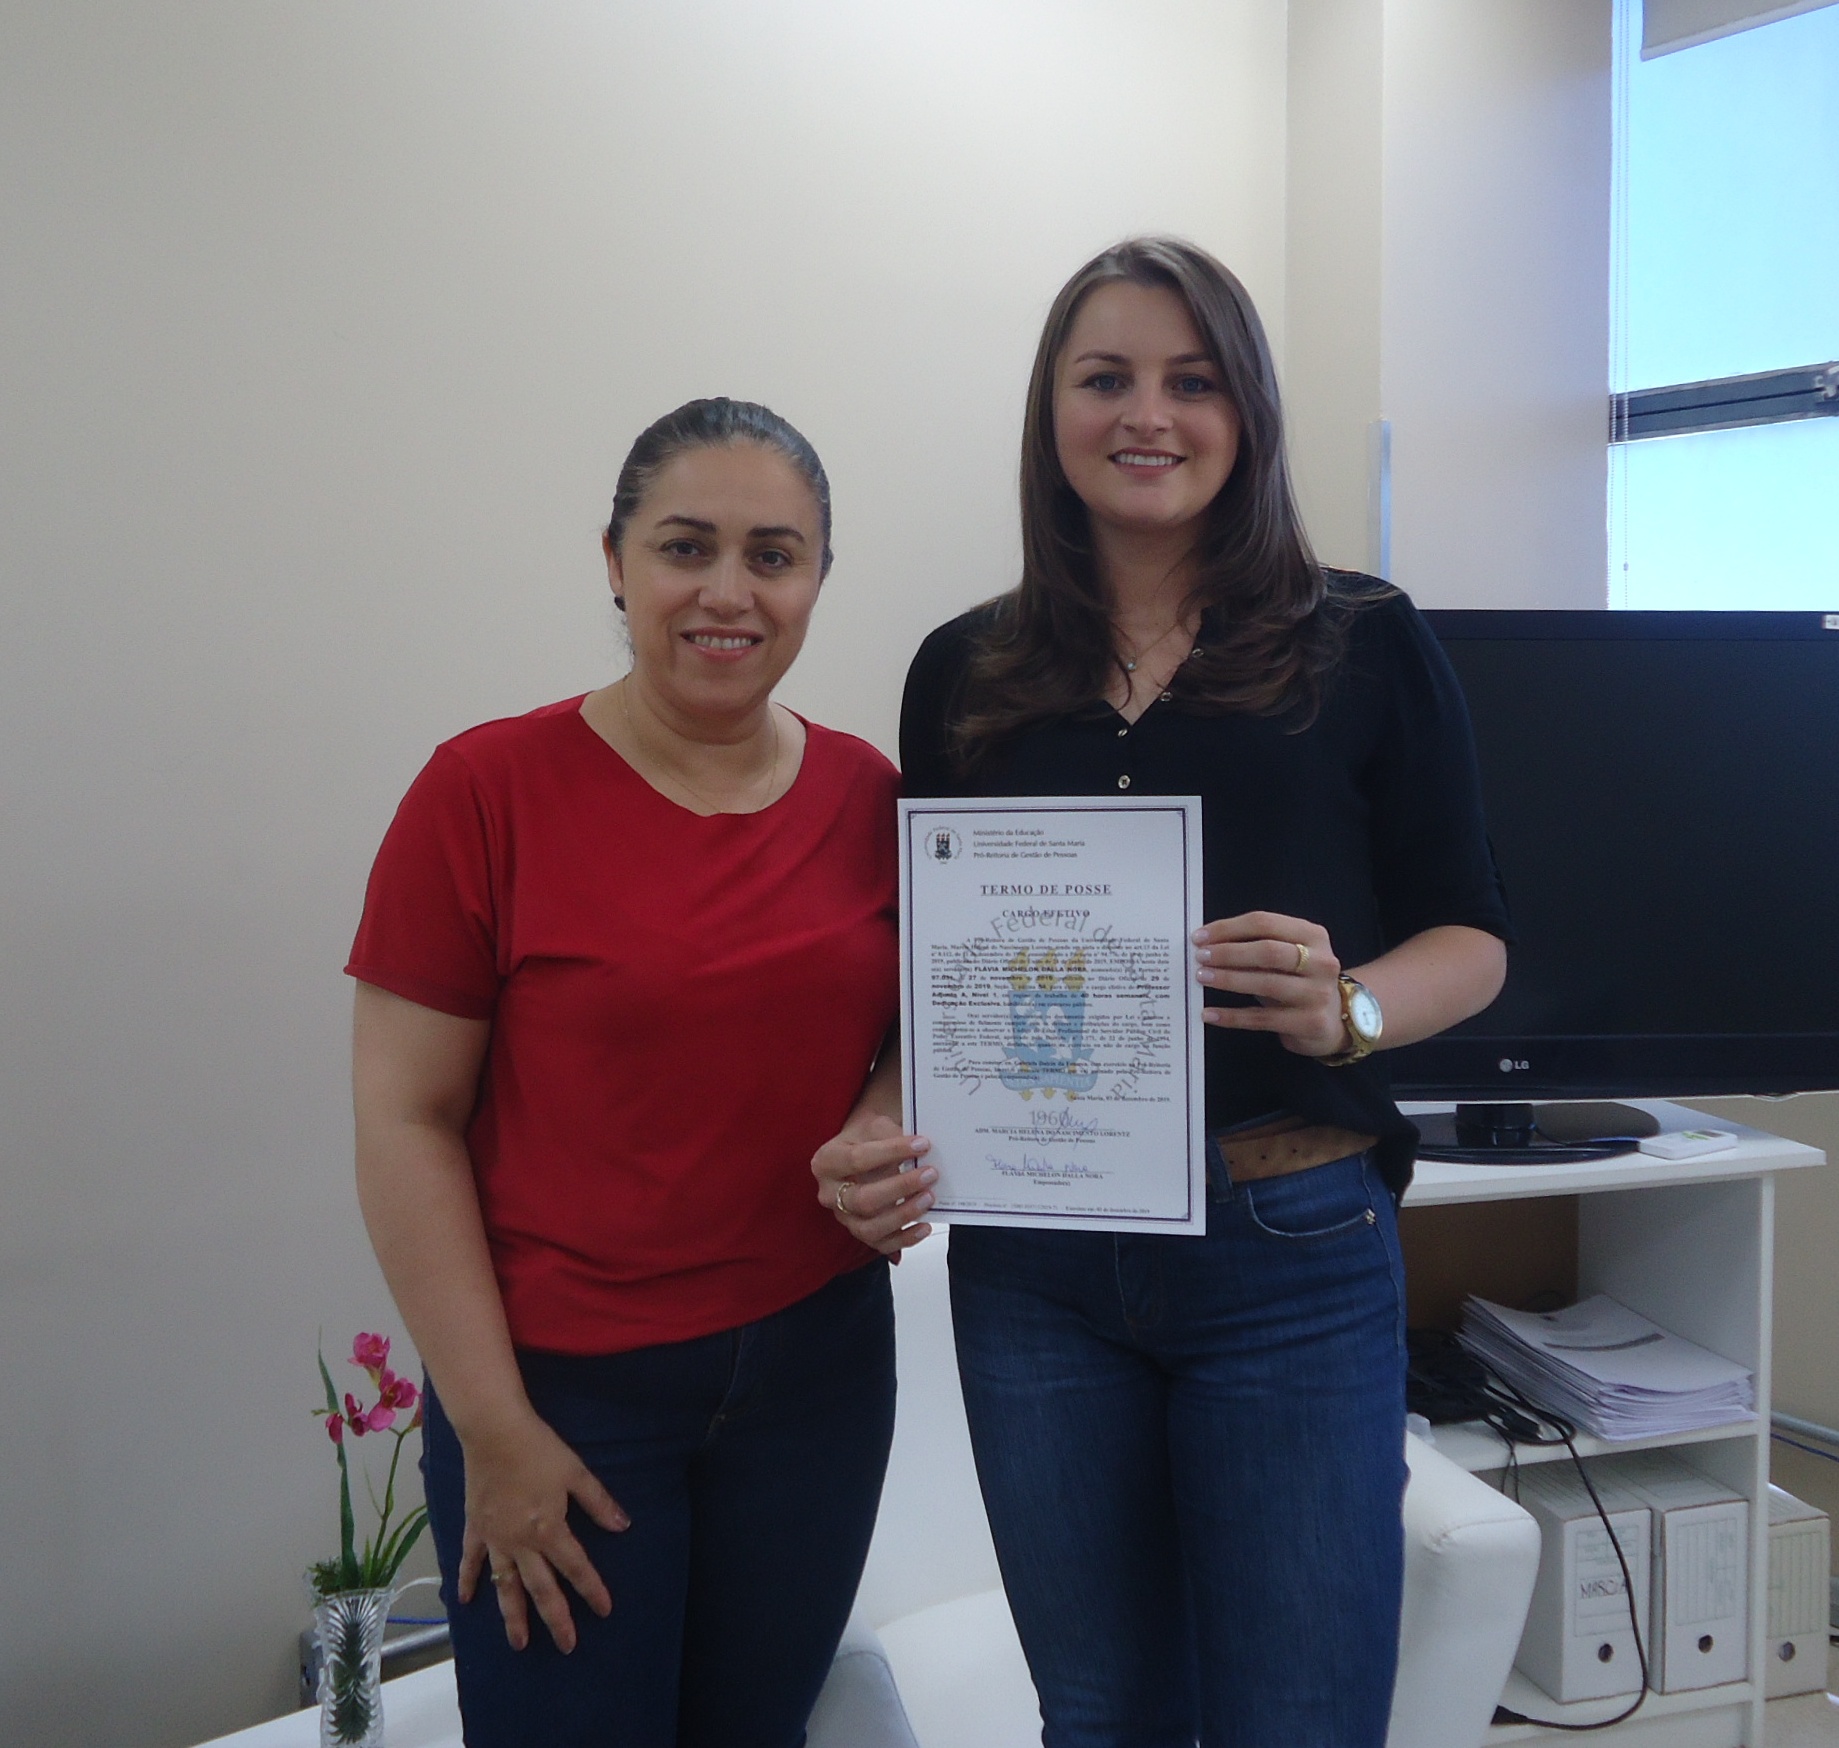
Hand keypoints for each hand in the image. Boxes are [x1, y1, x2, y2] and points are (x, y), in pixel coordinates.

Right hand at [455, 1410, 628, 1651]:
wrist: (494, 1432)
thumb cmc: (539, 1449)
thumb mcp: (576, 1473)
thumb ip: (599, 1503)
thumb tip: (623, 1526)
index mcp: (549, 1529)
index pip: (576, 1567)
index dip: (592, 1589)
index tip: (604, 1610)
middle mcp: (521, 1543)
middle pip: (541, 1588)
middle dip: (555, 1618)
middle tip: (566, 1645)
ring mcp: (495, 1538)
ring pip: (505, 1585)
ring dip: (513, 1616)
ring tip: (519, 1643)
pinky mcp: (475, 1527)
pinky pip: (471, 1560)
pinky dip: (469, 1580)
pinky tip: (465, 1601)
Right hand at [812, 1113, 935, 1255]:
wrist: (860, 1149)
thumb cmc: (866, 1137)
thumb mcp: (873, 1126)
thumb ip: (891, 1134)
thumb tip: (920, 1149)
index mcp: (827, 1162)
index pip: (858, 1159)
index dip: (892, 1152)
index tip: (922, 1144)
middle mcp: (829, 1194)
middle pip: (863, 1199)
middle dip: (900, 1188)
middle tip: (930, 1174)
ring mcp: (844, 1217)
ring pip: (870, 1228)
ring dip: (903, 1215)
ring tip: (929, 1198)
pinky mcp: (860, 1233)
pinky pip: (881, 1245)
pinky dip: (905, 1239)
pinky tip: (924, 1227)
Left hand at [1192, 911, 1347, 1057]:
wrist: (1335, 1021)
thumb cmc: (1300, 982)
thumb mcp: (1287, 957)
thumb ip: (1256, 946)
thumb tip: (1208, 943)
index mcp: (1313, 935)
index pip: (1265, 923)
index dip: (1229, 928)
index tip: (1200, 936)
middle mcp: (1321, 962)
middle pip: (1268, 951)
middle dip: (1229, 952)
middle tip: (1200, 956)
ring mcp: (1318, 994)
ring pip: (1266, 983)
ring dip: (1228, 979)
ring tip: (1201, 978)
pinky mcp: (1310, 1023)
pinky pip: (1262, 1019)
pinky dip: (1232, 1016)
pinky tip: (1209, 1013)